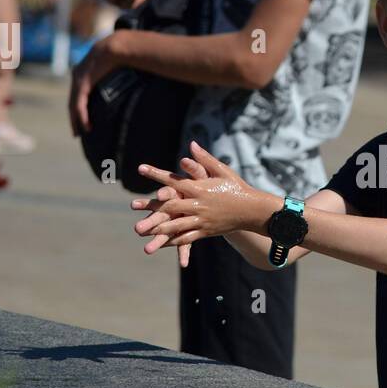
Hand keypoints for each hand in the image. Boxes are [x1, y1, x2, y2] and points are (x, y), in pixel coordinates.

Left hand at [68, 32, 122, 135]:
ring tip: (79, 133)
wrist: (116, 46)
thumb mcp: (114, 66)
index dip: (78, 107)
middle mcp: (77, 76)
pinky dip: (82, 117)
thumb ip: (114, 74)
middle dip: (74, 118)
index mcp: (82, 71)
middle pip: (72, 102)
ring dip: (76, 121)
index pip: (77, 93)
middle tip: (77, 132)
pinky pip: (79, 105)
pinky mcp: (83, 85)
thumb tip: (126, 80)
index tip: (81, 118)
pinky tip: (85, 127)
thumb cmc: (119, 53)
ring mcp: (78, 80)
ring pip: (73, 106)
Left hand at [130, 141, 272, 262]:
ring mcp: (201, 219)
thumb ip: (204, 160)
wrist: (253, 210)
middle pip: (170, 205)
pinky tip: (162, 243)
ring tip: (143, 231)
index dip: (156, 173)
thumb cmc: (236, 188)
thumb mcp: (222, 171)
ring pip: (176, 225)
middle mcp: (198, 204)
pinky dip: (174, 240)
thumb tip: (191, 145)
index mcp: (199, 188)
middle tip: (133, 206)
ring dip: (157, 228)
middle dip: (150, 207)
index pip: (173, 179)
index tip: (141, 168)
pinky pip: (187, 237)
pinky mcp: (206, 231)